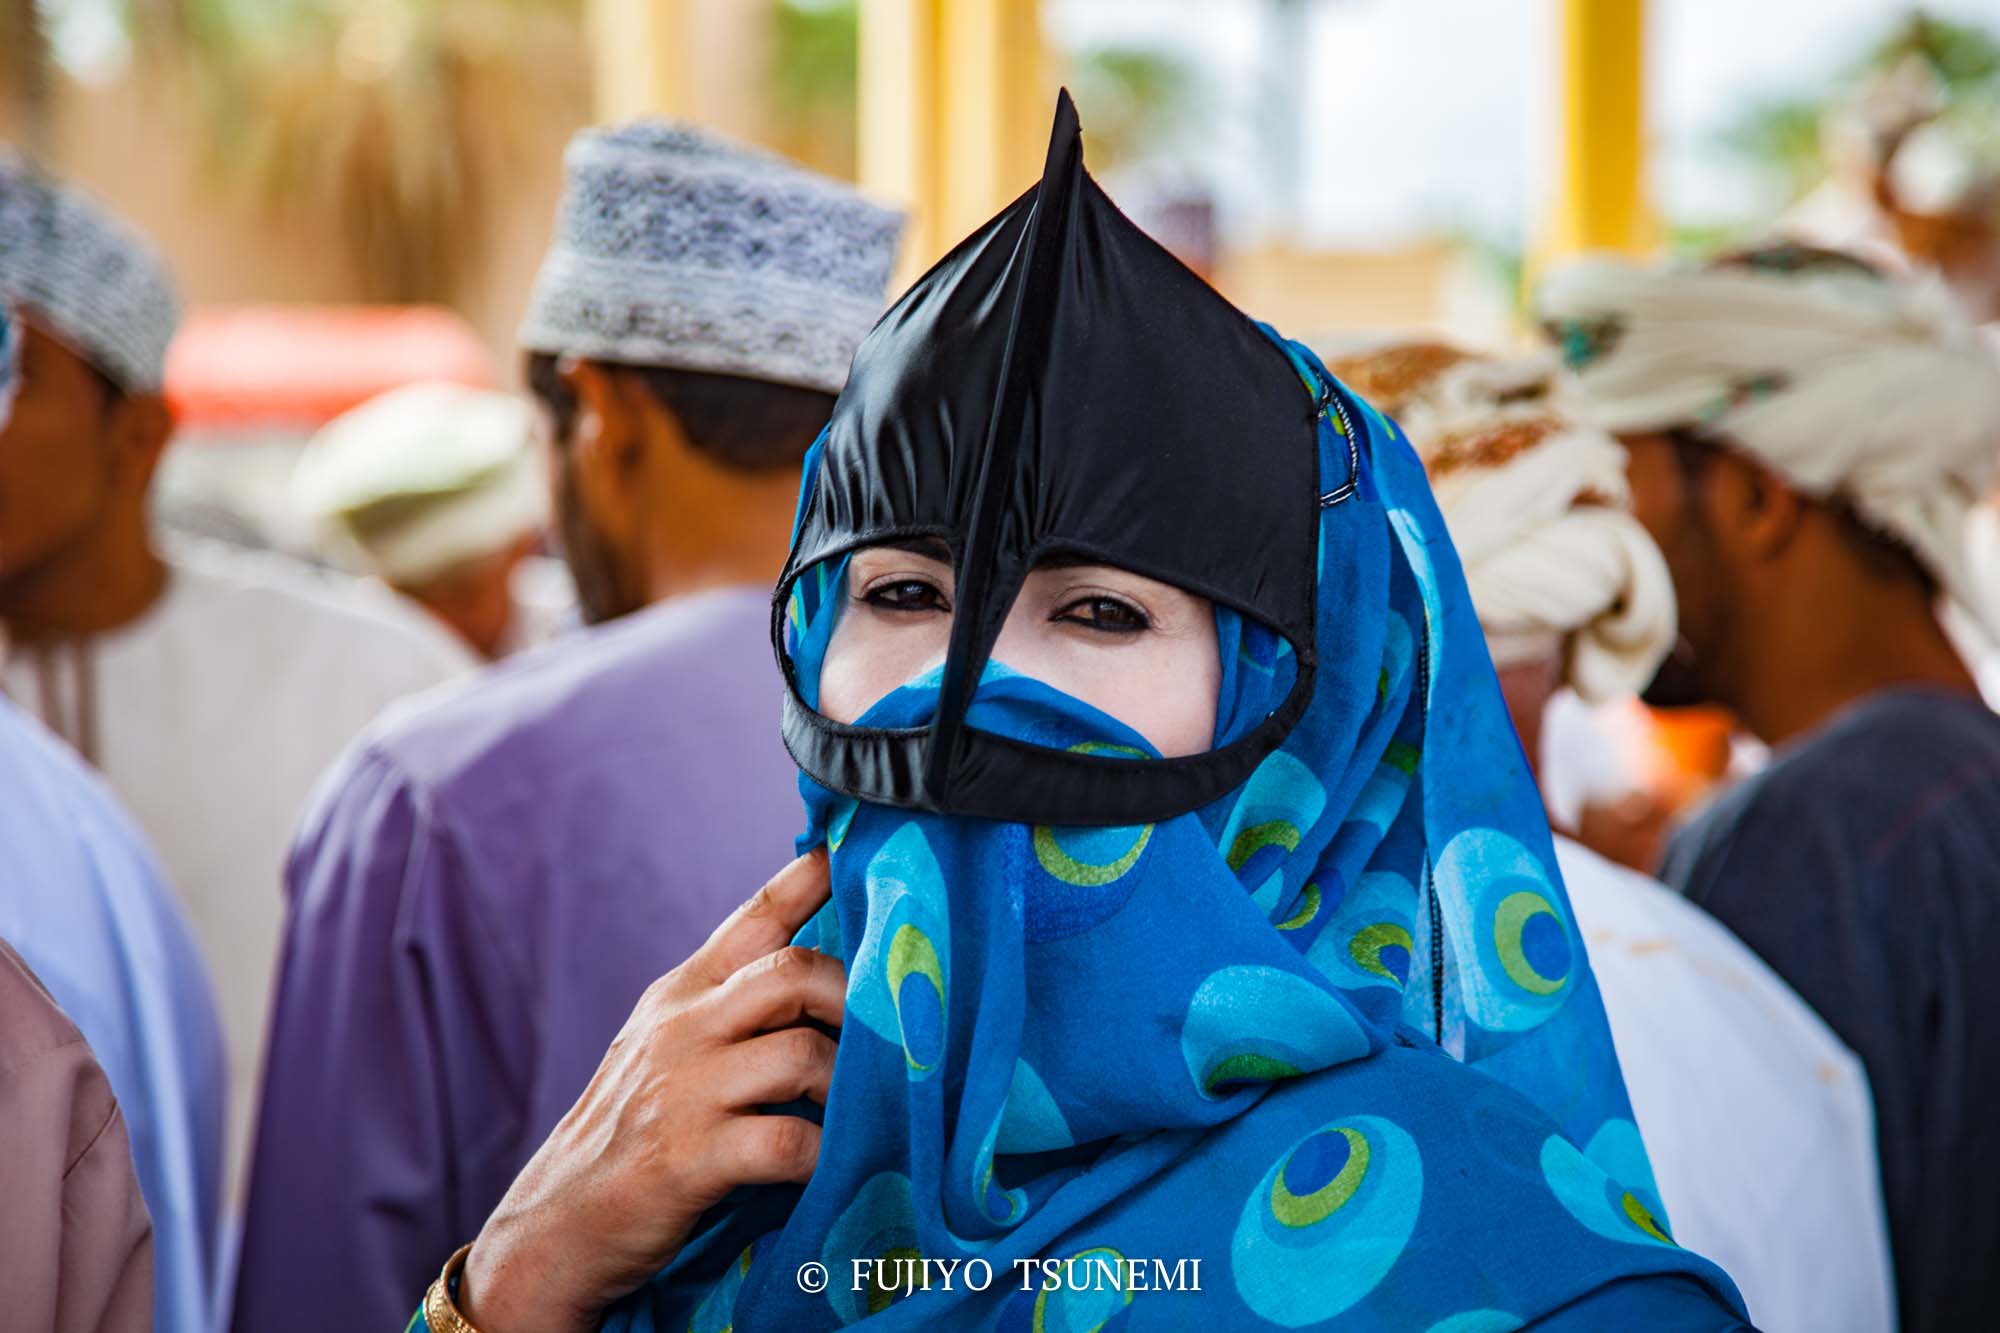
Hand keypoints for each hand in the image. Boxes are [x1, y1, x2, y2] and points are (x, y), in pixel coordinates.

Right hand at [457, 849, 842, 1332]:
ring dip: (846, 1086)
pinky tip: (827, 1165)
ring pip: (803, 1055)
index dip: (806, 880)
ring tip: (856, 1111)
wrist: (554, 1226)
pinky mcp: (688, 1157)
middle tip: (879, 1040)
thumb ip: (727, 1005)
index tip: (846, 852)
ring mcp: (684, 1091)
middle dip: (851, 1001)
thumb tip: (816, 975)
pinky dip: (823, 1154)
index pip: (753, 919)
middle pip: (793, 975)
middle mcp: (682, 1028)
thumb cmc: (629, 1132)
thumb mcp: (664, 1046)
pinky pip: (788, 1142)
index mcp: (680, 993)